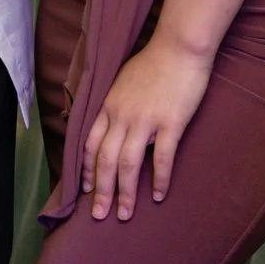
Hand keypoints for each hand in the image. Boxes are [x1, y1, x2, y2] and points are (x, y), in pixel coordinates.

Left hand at [82, 39, 213, 220]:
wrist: (178, 48)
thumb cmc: (153, 64)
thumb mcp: (122, 82)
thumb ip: (115, 104)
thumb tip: (110, 121)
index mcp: (108, 106)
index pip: (90, 143)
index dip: (87, 169)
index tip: (86, 190)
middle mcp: (121, 115)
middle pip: (105, 160)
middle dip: (100, 191)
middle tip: (98, 215)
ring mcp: (145, 120)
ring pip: (127, 164)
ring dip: (125, 193)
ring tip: (124, 214)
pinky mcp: (170, 123)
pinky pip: (161, 158)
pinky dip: (158, 179)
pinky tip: (158, 195)